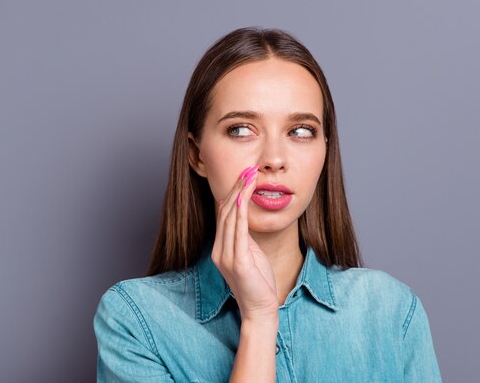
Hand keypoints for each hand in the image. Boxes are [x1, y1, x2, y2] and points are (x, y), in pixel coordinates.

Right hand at [211, 165, 278, 321]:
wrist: (259, 310)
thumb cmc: (258, 283)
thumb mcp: (251, 255)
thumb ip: (245, 238)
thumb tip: (246, 218)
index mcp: (221, 248)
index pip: (224, 215)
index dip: (232, 193)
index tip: (243, 175)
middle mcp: (219, 250)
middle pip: (225, 212)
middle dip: (236, 188)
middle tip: (247, 168)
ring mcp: (227, 256)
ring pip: (230, 218)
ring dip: (240, 194)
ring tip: (249, 176)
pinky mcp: (238, 262)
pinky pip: (238, 232)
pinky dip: (241, 212)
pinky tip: (244, 197)